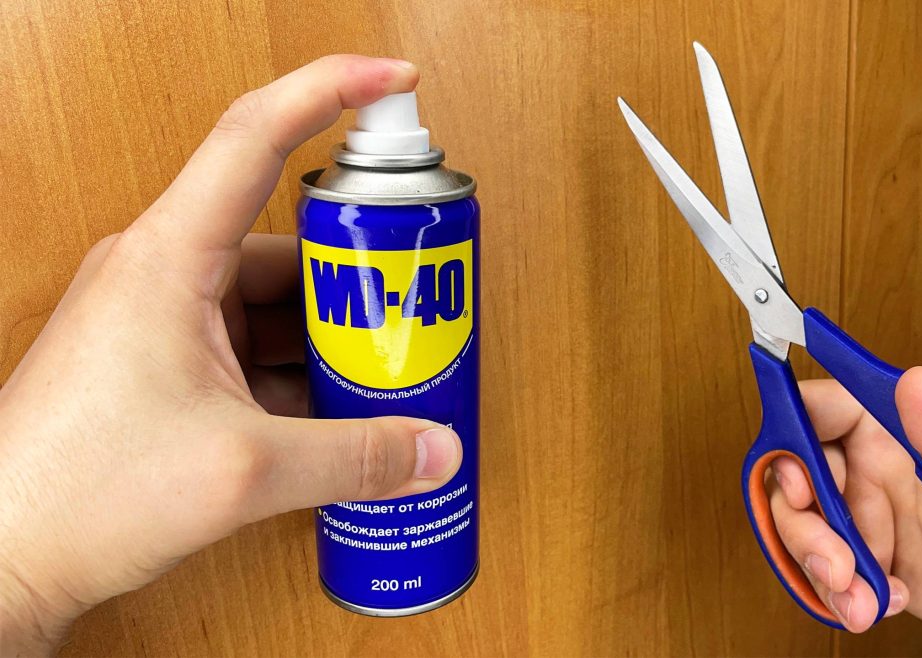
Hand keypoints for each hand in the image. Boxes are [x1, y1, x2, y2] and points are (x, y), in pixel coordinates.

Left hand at [0, 55, 462, 654]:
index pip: (255, 136)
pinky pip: (252, 344)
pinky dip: (300, 370)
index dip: (331, 91)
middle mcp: (164, 273)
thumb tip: (432, 448)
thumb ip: (356, 456)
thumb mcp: (244, 470)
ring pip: (275, 301)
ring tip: (390, 370)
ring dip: (332, 334)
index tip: (394, 82)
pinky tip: (340, 411)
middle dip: (361, 273)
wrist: (0, 558)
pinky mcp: (167, 364)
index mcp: (169, 258)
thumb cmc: (74, 491)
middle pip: (290, 240)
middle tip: (421, 303)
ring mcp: (164, 319)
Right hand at [771, 367, 921, 655]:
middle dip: (801, 518)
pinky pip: (823, 572)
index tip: (793, 470)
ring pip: (801, 526)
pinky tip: (884, 601)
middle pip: (796, 470)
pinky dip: (840, 594)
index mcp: (904, 425)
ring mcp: (871, 515)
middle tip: (833, 555)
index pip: (826, 405)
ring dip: (819, 565)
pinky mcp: (870, 561)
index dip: (792, 426)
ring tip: (861, 593)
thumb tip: (915, 385)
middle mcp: (880, 464)